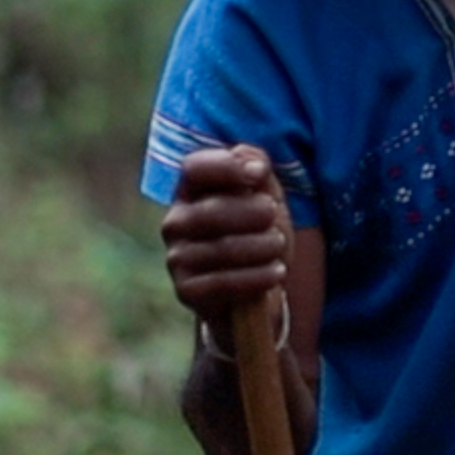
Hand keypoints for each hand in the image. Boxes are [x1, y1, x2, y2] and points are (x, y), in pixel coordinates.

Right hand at [161, 147, 291, 323]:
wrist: (253, 289)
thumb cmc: (257, 233)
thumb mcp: (264, 196)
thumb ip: (258, 170)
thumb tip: (252, 163)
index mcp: (190, 191)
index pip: (194, 168)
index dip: (226, 167)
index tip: (258, 174)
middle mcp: (175, 222)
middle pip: (211, 211)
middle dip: (253, 212)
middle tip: (274, 215)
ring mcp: (177, 258)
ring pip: (221, 249)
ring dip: (261, 246)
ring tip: (279, 245)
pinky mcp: (186, 291)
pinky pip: (222, 283)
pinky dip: (257, 277)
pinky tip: (277, 272)